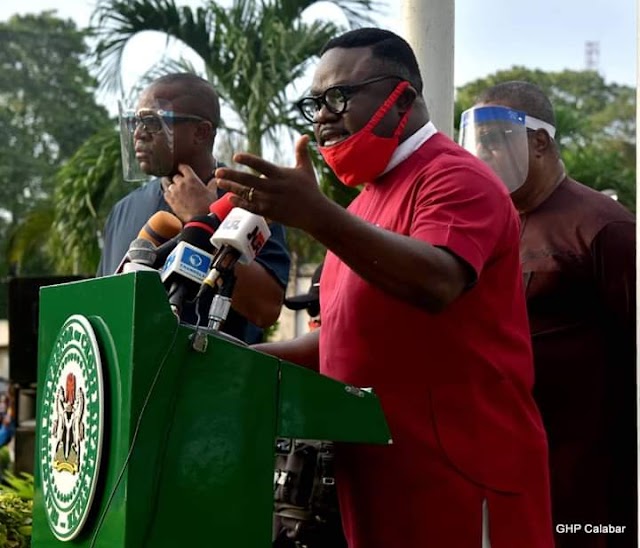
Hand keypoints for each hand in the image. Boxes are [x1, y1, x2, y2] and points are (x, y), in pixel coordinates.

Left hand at [164, 164, 217, 221]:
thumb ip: (212, 184)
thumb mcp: (212, 193)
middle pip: (175, 176)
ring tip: (171, 185)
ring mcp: (174, 191)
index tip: (182, 169)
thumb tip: (215, 179)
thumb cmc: (207, 206)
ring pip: (167, 183)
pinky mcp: (170, 200)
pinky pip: (165, 193)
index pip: (183, 167)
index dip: (182, 168)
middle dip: (177, 178)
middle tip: (179, 181)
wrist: (200, 219)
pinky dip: (167, 193)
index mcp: (192, 179)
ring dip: (170, 184)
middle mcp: (181, 183)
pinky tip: (170, 194)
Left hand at [214, 136, 328, 229]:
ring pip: (247, 194)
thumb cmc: (310, 189)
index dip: (249, 161)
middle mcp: (274, 188)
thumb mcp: (306, 168)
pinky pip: (252, 207)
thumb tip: (305, 135)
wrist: (315, 213)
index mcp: (281, 175)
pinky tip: (230, 198)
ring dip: (232, 188)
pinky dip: (241, 203)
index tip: (236, 156)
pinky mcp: (270, 212)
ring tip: (218, 182)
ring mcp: (271, 201)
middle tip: (217, 171)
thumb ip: (301, 152)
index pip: (262, 166)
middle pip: (249, 181)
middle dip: (232, 176)